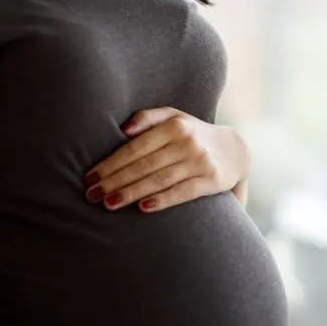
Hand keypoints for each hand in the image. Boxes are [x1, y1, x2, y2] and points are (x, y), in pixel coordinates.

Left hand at [84, 107, 249, 213]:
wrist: (236, 150)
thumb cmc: (194, 134)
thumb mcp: (175, 117)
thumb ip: (148, 117)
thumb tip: (123, 129)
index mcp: (175, 125)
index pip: (136, 147)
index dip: (111, 163)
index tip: (90, 178)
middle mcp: (188, 141)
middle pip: (144, 165)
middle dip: (114, 181)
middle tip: (92, 195)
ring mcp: (200, 161)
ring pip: (159, 179)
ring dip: (131, 193)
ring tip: (109, 204)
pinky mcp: (212, 180)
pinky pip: (183, 191)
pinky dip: (163, 200)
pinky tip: (143, 207)